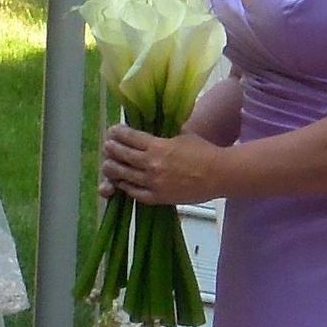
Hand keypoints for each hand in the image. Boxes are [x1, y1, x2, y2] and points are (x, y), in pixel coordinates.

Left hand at [102, 125, 230, 207]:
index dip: (118, 133)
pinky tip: (122, 184)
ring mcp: (153, 182)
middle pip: (122, 155)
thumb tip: (155, 128)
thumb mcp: (182, 135)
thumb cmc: (204, 152)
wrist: (219, 174)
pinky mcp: (159, 198)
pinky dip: (126, 187)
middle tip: (107, 146)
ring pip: (124, 176)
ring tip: (107, 165)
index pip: (129, 137)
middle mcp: (151, 164)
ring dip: (113, 169)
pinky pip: (135, 193)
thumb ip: (165, 134)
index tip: (113, 130)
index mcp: (157, 146)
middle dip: (111, 149)